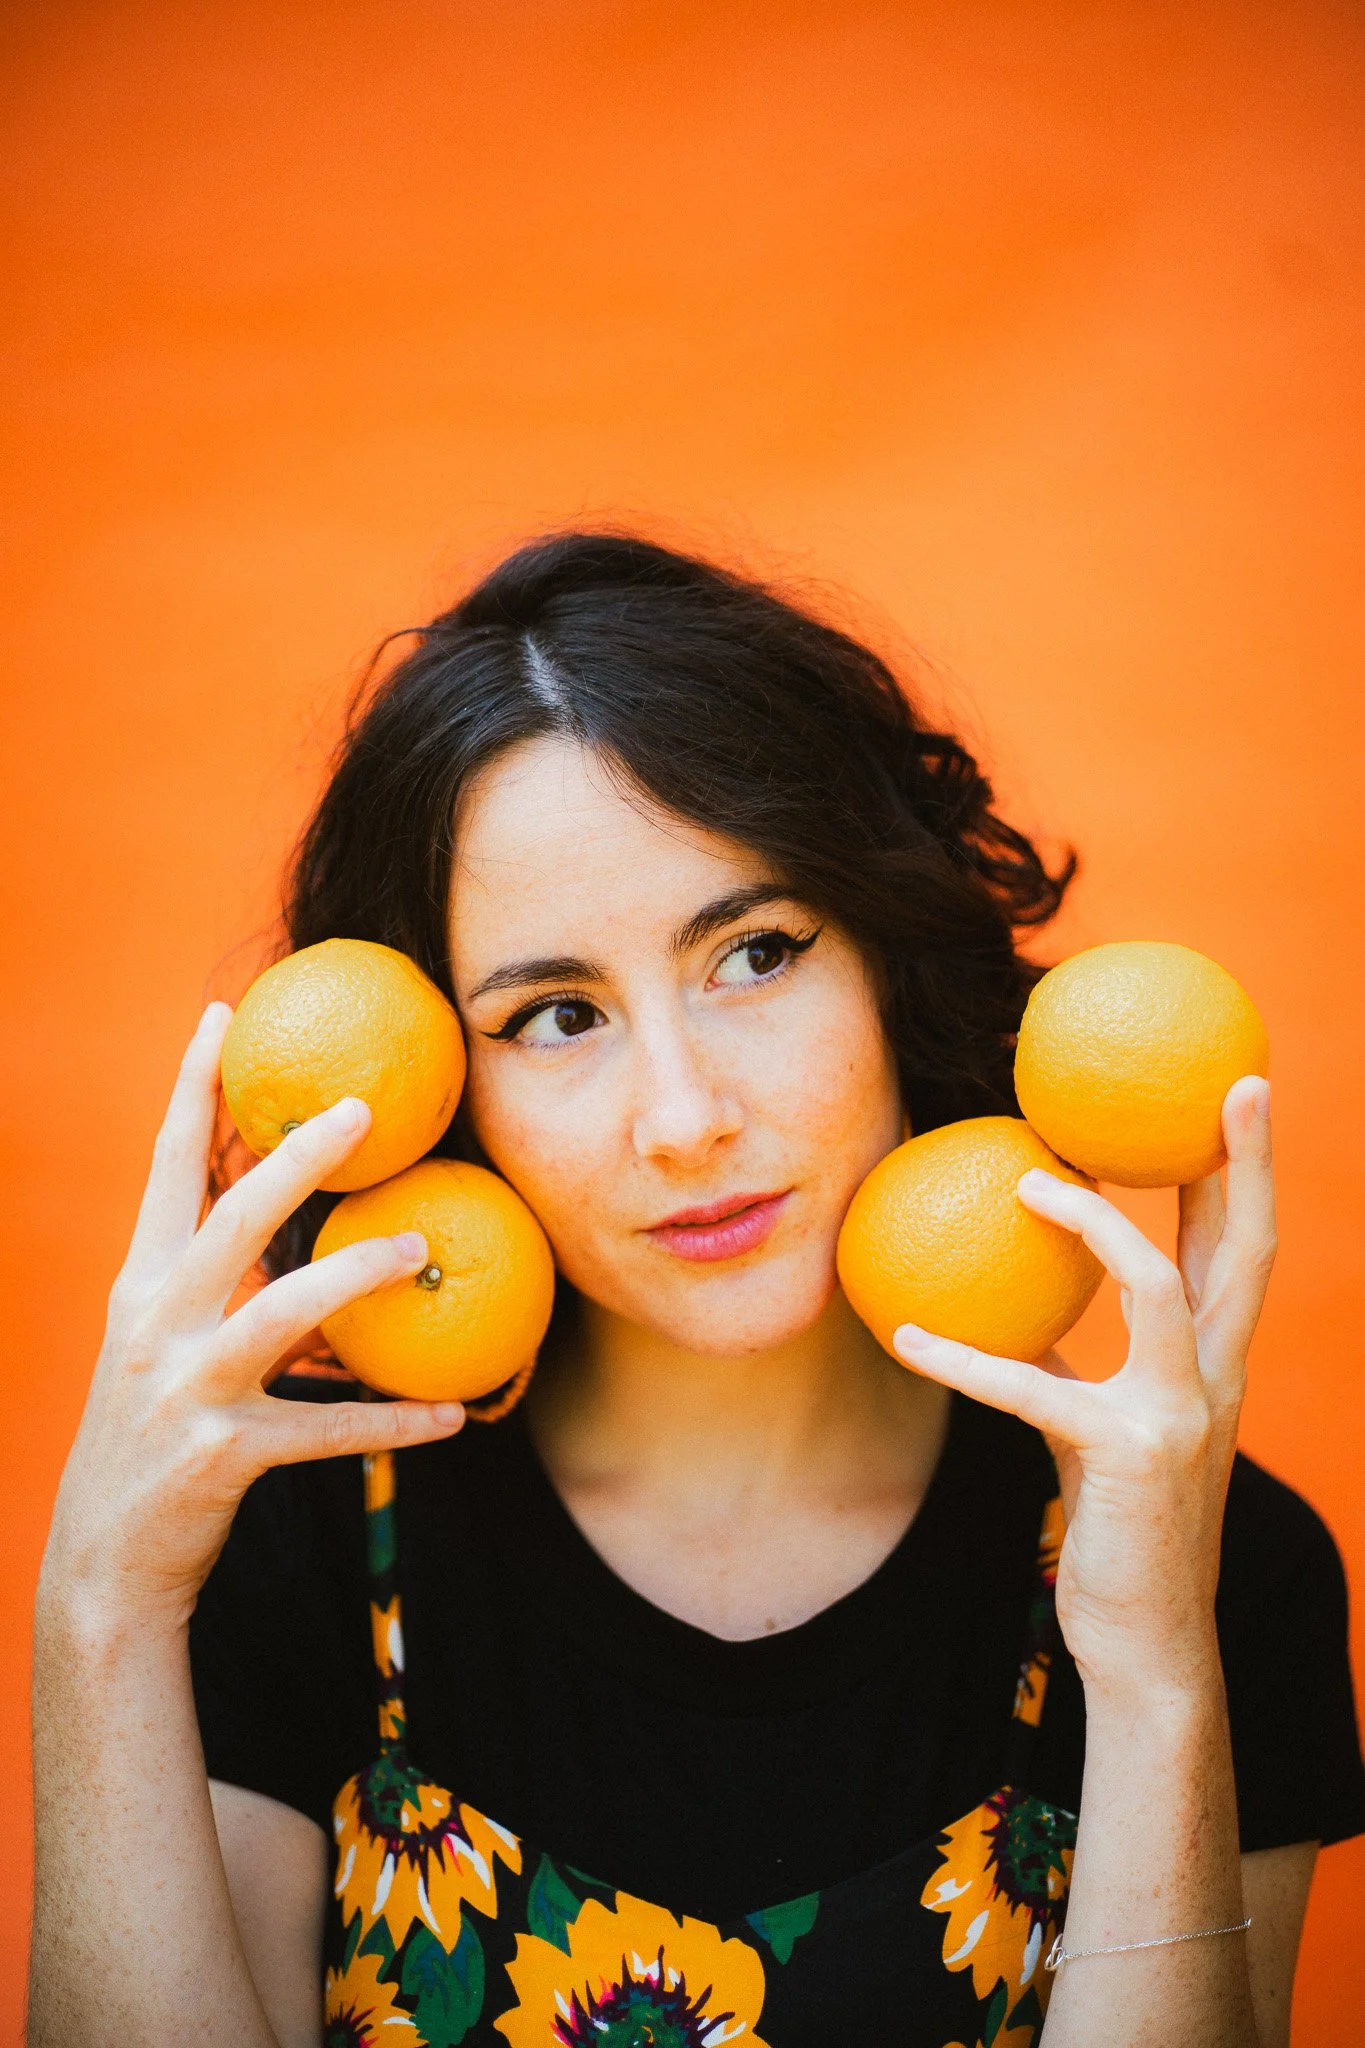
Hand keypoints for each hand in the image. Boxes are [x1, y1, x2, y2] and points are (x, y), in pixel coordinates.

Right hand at [40, 1003, 464, 1633]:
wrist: (102, 1559)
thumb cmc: (152, 1433)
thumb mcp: (164, 1343)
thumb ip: (214, 1275)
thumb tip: (290, 1200)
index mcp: (139, 1284)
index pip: (166, 1167)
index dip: (190, 1088)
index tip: (224, 1018)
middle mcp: (155, 1324)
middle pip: (230, 1217)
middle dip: (295, 1157)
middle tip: (363, 1109)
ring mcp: (186, 1390)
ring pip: (281, 1313)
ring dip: (358, 1276)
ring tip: (422, 1248)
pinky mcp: (223, 1456)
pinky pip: (328, 1430)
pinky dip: (393, 1422)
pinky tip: (454, 1414)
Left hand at [893, 1077, 1275, 1696]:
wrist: (1152, 1644)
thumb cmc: (1125, 1529)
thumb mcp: (1106, 1428)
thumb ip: (1078, 1362)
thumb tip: (1016, 1303)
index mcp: (1218, 1366)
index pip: (1244, 1249)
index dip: (1244, 1171)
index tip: (1233, 1096)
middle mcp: (1219, 1379)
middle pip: (1250, 1246)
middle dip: (1246, 1158)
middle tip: (1235, 1081)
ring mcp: (1182, 1414)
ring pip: (1156, 1283)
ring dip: (1095, 1223)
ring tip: (1027, 1184)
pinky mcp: (1126, 1453)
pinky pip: (1032, 1384)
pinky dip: (963, 1357)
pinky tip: (905, 1333)